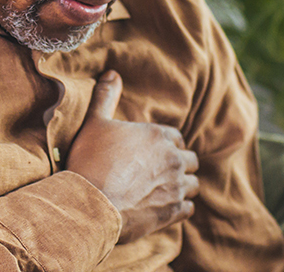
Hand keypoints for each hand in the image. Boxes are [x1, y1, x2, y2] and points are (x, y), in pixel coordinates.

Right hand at [66, 70, 199, 243]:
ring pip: (193, 184)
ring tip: (165, 191)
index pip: (176, 137)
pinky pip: (188, 208)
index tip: (156, 153)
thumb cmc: (91, 161)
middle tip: (161, 172)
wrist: (90, 203)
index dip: (167, 145)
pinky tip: (166, 209)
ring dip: (182, 186)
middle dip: (179, 164)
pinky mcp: (173, 211)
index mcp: (159, 136)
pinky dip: (180, 208)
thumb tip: (112, 74)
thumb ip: (106, 96)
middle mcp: (173, 159)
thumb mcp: (94, 123)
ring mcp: (176, 186)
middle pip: (190, 160)